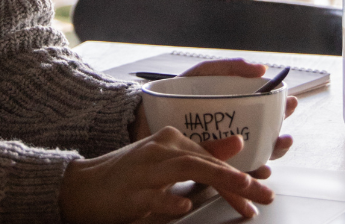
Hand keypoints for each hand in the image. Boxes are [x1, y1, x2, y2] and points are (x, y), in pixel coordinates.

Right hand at [59, 127, 272, 223]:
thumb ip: (203, 153)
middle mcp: (160, 150)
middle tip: (263, 195)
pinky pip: (154, 195)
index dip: (239, 175)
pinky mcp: (130, 191)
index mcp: (170, 140)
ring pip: (188, 168)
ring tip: (242, 190)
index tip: (260, 192)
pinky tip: (184, 204)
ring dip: (219, 179)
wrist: (81, 188)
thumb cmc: (126, 178)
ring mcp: (145, 170)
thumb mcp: (167, 163)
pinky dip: (170, 200)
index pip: (212, 158)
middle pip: (206, 162)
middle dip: (239, 180)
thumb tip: (237, 143)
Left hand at [130, 58, 297, 178]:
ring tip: (269, 161)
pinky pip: (229, 174)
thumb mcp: (203, 74)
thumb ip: (229, 68)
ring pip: (253, 160)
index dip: (283, 109)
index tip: (290, 103)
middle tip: (284, 136)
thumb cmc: (173, 94)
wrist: (141, 116)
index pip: (266, 112)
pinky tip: (249, 173)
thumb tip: (260, 68)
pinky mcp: (207, 166)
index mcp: (235, 110)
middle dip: (280, 141)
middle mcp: (232, 132)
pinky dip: (243, 176)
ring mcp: (221, 150)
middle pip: (266, 140)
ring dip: (265, 162)